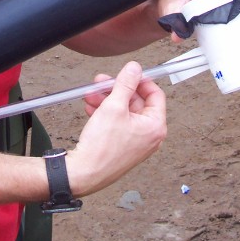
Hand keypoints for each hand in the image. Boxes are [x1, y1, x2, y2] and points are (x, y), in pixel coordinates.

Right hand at [67, 61, 166, 196]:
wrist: (83, 172)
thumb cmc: (102, 147)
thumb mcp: (114, 106)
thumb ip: (126, 84)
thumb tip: (135, 68)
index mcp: (155, 126)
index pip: (155, 94)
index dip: (140, 81)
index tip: (127, 74)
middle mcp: (149, 136)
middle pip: (136, 102)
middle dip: (116, 90)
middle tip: (102, 82)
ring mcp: (136, 143)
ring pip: (124, 112)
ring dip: (107, 100)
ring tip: (91, 94)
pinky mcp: (122, 147)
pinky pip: (117, 124)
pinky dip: (105, 113)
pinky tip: (91, 108)